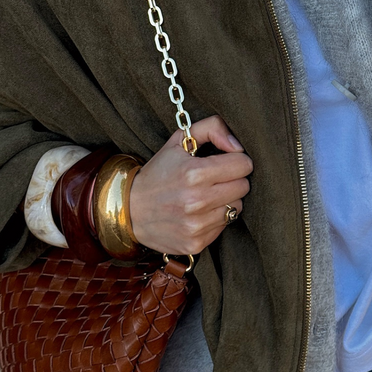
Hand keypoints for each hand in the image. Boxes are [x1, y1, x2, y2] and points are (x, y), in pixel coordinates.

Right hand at [129, 116, 252, 255]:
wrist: (128, 210)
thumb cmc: (158, 173)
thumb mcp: (178, 141)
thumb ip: (212, 128)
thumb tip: (238, 145)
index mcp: (194, 173)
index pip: (243, 165)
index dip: (236, 160)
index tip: (224, 161)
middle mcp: (197, 201)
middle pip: (244, 186)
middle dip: (233, 179)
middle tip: (214, 179)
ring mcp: (196, 225)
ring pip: (238, 207)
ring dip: (226, 200)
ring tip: (205, 196)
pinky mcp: (196, 243)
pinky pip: (224, 226)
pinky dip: (216, 218)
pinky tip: (198, 213)